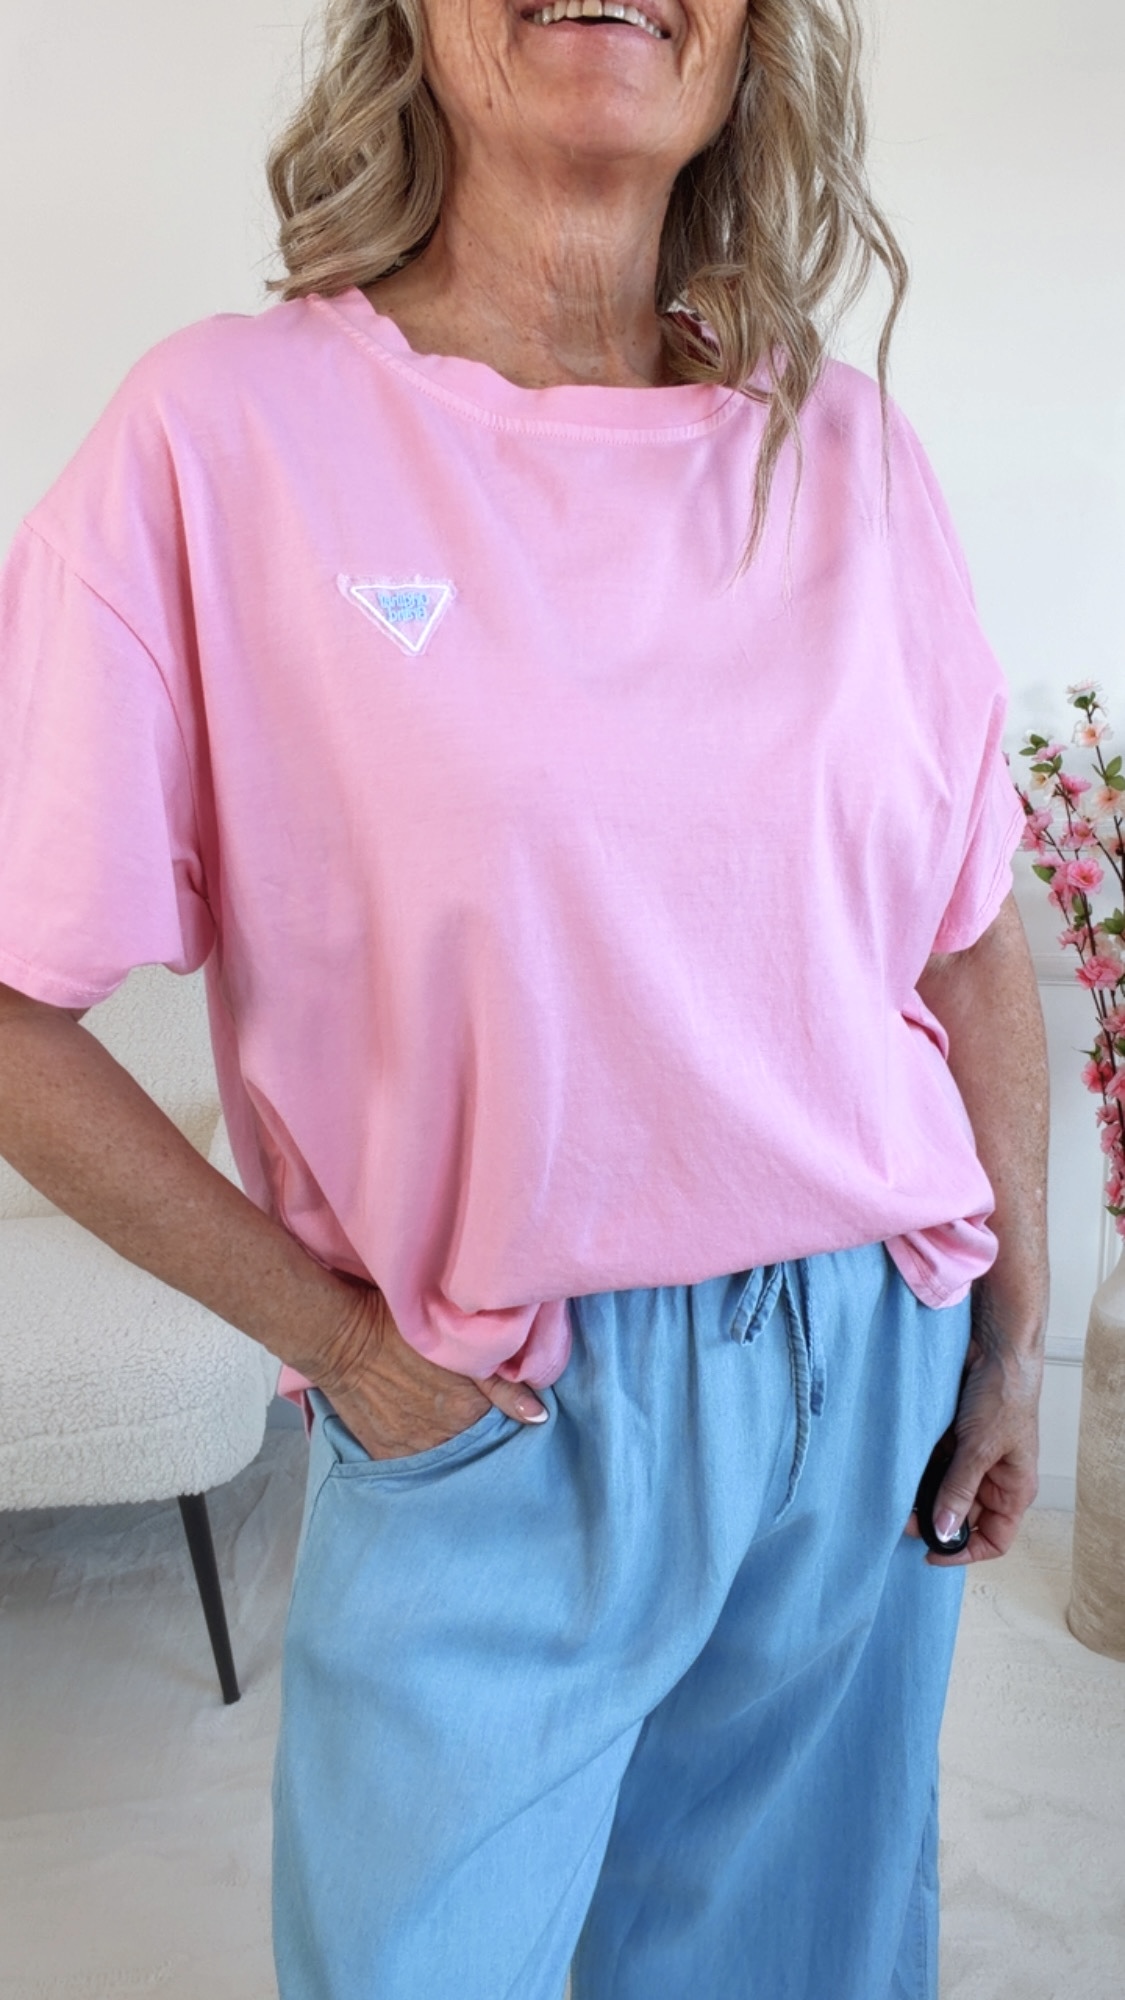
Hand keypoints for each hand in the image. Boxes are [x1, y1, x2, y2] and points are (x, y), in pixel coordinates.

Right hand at [308, 1280, 548, 1461]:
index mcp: (470, 1409)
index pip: (503, 1425)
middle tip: (463, 1406)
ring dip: (450, 1443)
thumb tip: (540, 1417)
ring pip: (446, 1456)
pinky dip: (421, 1450)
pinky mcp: (386, 1453)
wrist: (341, 1336)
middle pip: (476, 1443)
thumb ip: (502, 1383)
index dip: (502, 1413)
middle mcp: (446, 1437)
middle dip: (478, 1431)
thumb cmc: (400, 1328)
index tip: (496, 1403)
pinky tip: (419, 1431)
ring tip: (441, 1419)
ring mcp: (414, 1449)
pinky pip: (414, 1464)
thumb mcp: (457, 1344)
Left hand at [906, 1301, 1042, 1566]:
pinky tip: (896, 1471)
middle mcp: (991, 1477)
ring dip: (919, 1496)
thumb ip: (959, 1490)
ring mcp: (969, 1457)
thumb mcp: (981, 1448)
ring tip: (894, 1497)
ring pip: (941, 1491)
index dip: (964, 1552)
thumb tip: (944, 1532)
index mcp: (1013, 1488)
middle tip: (901, 1519)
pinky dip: (914, 1470)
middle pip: (960, 1516)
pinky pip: (930, 1464)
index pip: (993, 1538)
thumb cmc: (1005, 1393)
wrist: (994, 1344)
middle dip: (933, 1521)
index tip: (930, 1553)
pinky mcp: (950, 1437)